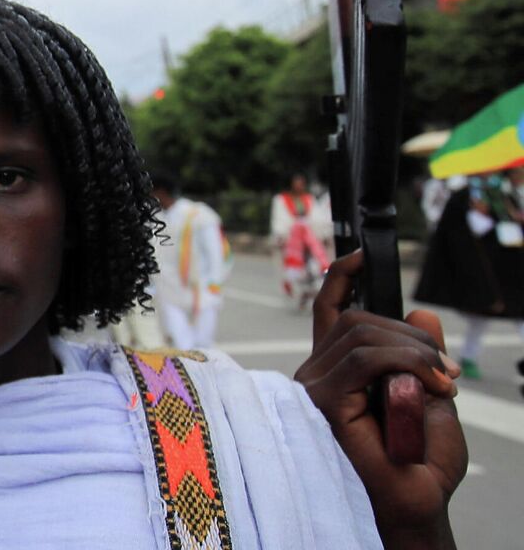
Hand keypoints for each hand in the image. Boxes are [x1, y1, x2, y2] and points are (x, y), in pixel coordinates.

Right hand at [295, 251, 465, 549]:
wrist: (415, 506)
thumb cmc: (419, 466)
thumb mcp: (431, 397)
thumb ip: (423, 357)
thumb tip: (422, 311)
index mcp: (335, 373)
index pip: (329, 313)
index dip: (342, 279)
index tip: (361, 256)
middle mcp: (315, 376)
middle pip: (356, 319)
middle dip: (412, 334)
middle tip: (448, 371)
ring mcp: (313, 389)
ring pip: (362, 333)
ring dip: (416, 350)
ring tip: (444, 383)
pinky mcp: (323, 401)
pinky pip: (364, 358)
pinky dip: (406, 362)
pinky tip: (431, 385)